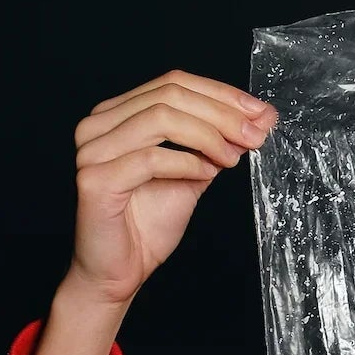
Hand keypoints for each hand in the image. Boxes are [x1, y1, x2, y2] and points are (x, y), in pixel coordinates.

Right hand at [25, 71, 275, 354]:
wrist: (118, 271)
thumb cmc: (147, 224)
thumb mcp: (194, 174)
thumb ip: (220, 144)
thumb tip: (262, 118)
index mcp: (118, 115)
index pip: (174, 83)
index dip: (221, 94)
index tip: (260, 113)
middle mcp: (98, 125)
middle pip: (169, 94)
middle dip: (222, 113)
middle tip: (255, 135)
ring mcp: (92, 150)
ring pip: (161, 118)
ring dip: (208, 135)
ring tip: (233, 158)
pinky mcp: (95, 179)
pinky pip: (151, 158)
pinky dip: (187, 162)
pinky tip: (205, 175)